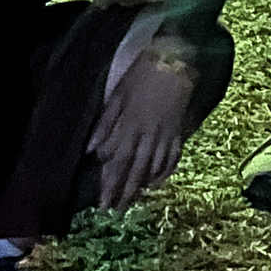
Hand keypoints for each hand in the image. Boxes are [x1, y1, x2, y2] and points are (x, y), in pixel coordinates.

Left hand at [87, 46, 195, 207]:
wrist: (176, 58)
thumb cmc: (142, 73)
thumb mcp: (118, 93)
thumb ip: (106, 123)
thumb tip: (92, 150)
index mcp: (131, 126)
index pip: (118, 162)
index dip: (109, 184)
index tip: (102, 203)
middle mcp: (149, 135)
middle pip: (135, 170)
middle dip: (123, 193)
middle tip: (115, 212)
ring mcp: (166, 135)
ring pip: (152, 167)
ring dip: (141, 187)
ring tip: (132, 203)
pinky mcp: (178, 131)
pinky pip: (172, 158)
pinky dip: (164, 173)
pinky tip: (156, 183)